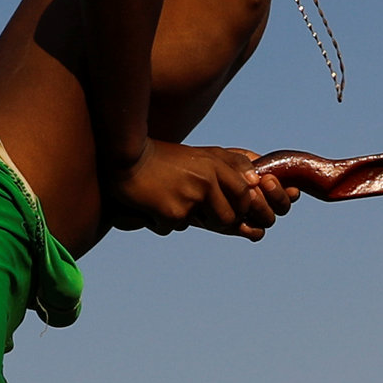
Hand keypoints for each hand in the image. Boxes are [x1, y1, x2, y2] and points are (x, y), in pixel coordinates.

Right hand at [105, 142, 295, 239]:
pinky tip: (150, 204)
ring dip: (188, 219)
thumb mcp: (200, 155)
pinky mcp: (172, 213)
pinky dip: (161, 221)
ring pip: (204, 225)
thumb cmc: (164, 159)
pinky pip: (174, 227)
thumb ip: (229, 164)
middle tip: (195, 210)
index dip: (240, 206)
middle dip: (216, 220)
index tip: (228, 207)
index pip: (245, 195)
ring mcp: (190, 198)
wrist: (125, 159)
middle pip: (228, 218)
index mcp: (215, 166)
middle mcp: (207, 181)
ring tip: (170, 201)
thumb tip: (257, 179)